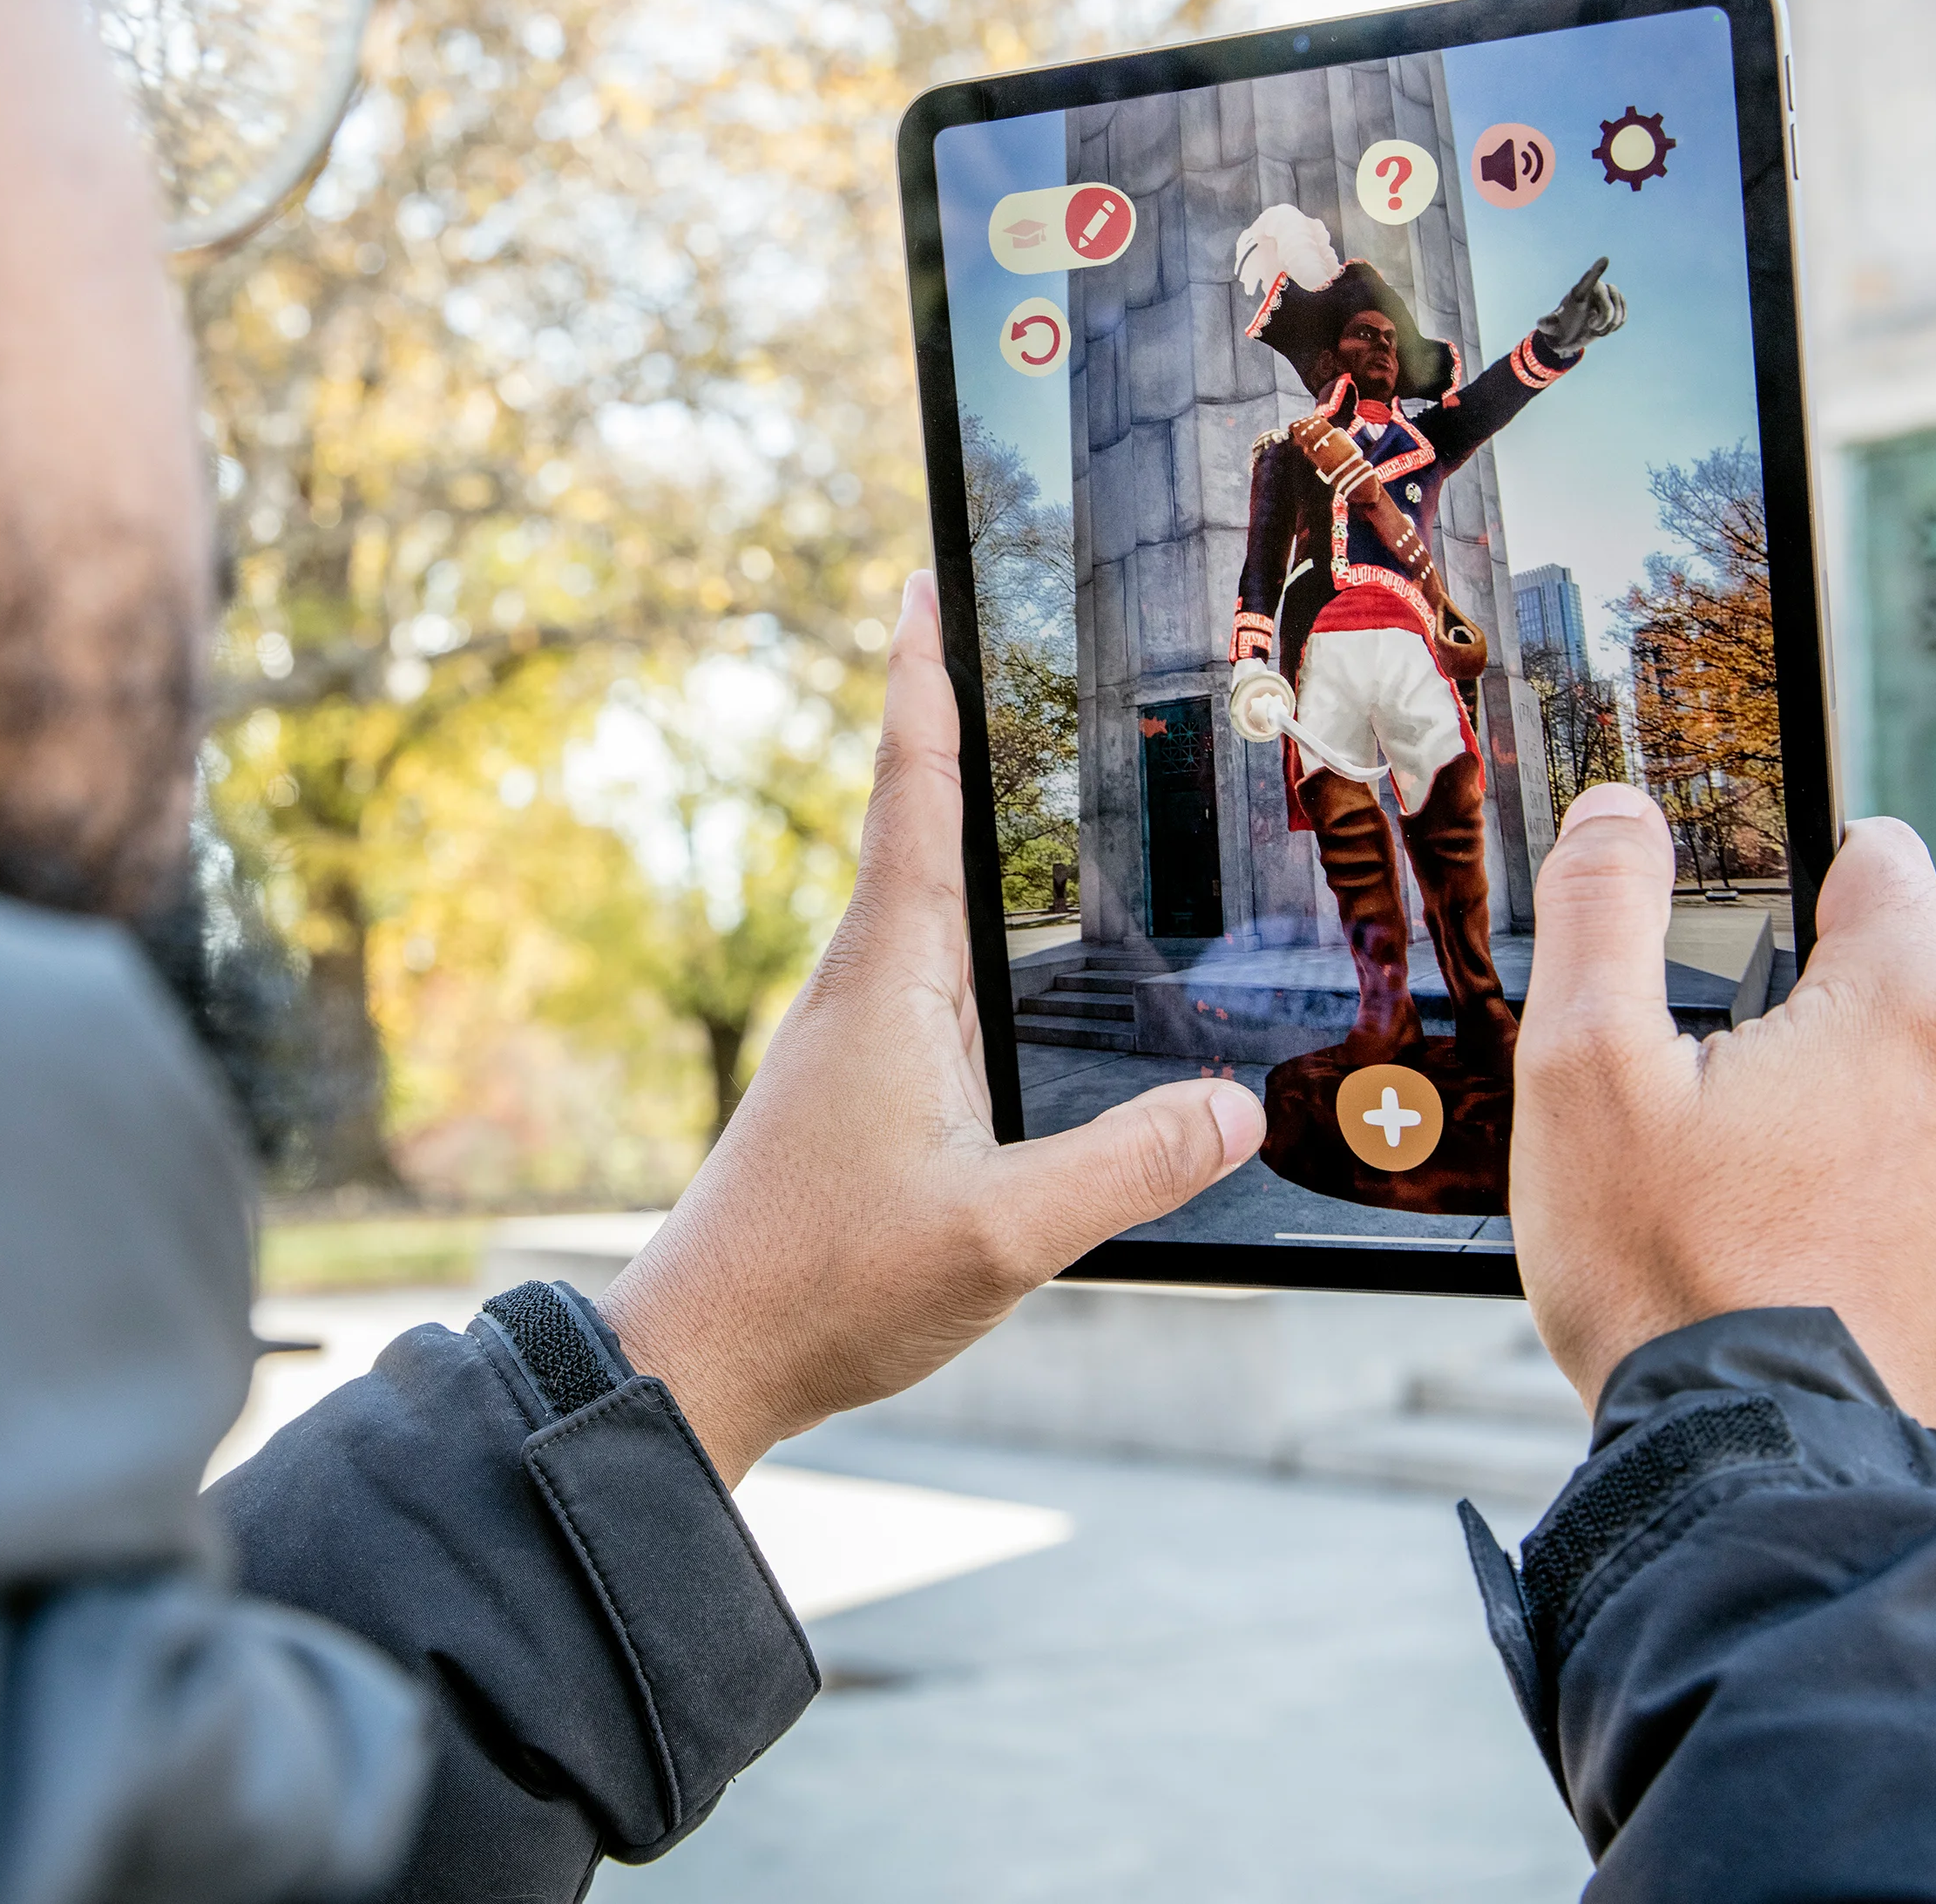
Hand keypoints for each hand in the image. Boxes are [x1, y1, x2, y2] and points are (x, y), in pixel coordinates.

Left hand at [598, 574, 1261, 1482]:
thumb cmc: (824, 1285)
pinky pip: (931, 974)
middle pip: (917, 822)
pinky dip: (973, 923)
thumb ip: (1126, 1167)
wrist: (699, 1359)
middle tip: (999, 630)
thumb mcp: (1003, 1232)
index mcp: (890, 980)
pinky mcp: (857, 1090)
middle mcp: (864, 986)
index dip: (922, 679)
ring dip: (961, 823)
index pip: (913, 792)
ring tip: (1030, 768)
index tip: (921, 578)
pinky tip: (1016, 959)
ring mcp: (854, 1038)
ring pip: (923, 901)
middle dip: (957, 721)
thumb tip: (1237, 1106)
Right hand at [1510, 787, 1935, 1431]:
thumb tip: (1619, 812)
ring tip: (1706, 1198)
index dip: (1799, 857)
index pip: (1881, 861)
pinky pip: (1897, 1216)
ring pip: (1886, 1113)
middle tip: (1676, 1091)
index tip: (1728, 902)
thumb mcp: (1584, 1062)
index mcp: (1894, 1015)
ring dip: (1813, 1128)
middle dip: (1782, 1021)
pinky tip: (1754, 1269)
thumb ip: (1601, 911)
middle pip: (1873, 998)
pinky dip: (1836, 1223)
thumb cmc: (1666, 1264)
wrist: (1749, 1467)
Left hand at [1533, 256, 1627, 355]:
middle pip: (1607, 298)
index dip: (1596, 271)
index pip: (1588, 280)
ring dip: (1609, 324)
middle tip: (1592, 327)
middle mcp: (1594, 290)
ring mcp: (1607, 297)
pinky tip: (1604, 329)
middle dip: (1604, 317)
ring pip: (1618, 308)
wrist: (1569, 336)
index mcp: (1578, 293)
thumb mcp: (1550, 328)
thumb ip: (1547, 324)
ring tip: (1596, 329)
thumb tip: (1541, 323)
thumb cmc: (1558, 329)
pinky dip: (1616, 326)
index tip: (1604, 259)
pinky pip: (1624, 315)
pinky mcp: (1616, 307)